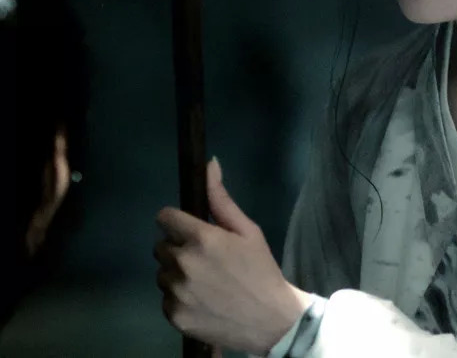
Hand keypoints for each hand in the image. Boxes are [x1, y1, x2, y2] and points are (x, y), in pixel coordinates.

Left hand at [154, 157, 311, 354]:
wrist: (271, 319)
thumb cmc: (261, 270)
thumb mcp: (248, 231)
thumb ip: (222, 200)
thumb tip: (209, 164)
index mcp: (201, 238)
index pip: (164, 217)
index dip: (177, 222)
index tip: (190, 230)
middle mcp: (182, 263)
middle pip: (161, 246)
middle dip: (179, 248)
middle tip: (206, 259)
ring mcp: (175, 291)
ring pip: (162, 273)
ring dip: (177, 273)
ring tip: (206, 282)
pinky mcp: (173, 314)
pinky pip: (165, 298)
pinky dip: (179, 297)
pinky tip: (202, 300)